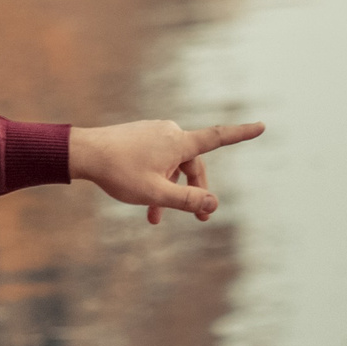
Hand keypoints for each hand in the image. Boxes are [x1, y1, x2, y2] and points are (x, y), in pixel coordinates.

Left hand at [67, 119, 264, 224]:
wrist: (84, 153)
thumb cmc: (118, 172)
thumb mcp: (155, 192)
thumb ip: (187, 200)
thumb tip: (214, 204)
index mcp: (179, 142)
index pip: (218, 137)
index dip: (242, 134)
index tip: (262, 126)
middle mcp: (170, 132)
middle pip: (193, 164)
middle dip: (195, 192)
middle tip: (199, 219)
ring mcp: (154, 133)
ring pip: (173, 166)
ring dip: (171, 191)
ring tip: (156, 219)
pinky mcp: (141, 136)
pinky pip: (158, 160)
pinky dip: (157, 180)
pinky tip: (144, 202)